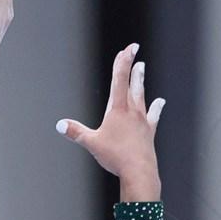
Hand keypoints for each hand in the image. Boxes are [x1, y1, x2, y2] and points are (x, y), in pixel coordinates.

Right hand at [56, 43, 163, 200]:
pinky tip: (160, 102)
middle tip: (135, 52)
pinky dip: (156, 108)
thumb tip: (60, 125)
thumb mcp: (92, 143)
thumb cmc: (115, 157)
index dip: (123, 62)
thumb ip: (76, 132)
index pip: (119, 79)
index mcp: (118, 109)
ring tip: (142, 69)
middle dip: (132, 67)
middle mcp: (132, 111)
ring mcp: (142, 120)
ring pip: (142, 95)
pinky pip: (153, 115)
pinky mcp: (149, 132)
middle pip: (132, 83)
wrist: (139, 171)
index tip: (129, 48)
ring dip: (141, 81)